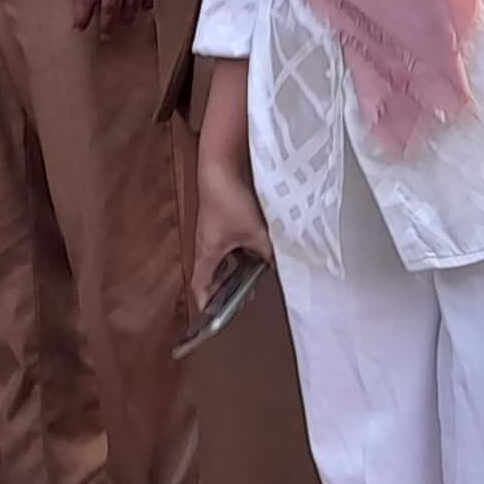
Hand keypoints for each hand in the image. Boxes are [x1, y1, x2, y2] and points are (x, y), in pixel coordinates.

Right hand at [190, 135, 273, 321]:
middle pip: (211, 274)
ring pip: (221, 259)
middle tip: (239, 299)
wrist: (219, 167)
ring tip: (251, 278)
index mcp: (207, 253)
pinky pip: (229, 244)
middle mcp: (206, 244)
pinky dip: (240, 252)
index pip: (201, 286)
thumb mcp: (255, 233)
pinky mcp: (221, 219)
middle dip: (224, 288)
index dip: (207, 303)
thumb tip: (282, 266)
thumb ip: (269, 252)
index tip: (214, 316)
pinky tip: (257, 250)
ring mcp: (213, 231)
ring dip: (233, 269)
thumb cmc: (229, 201)